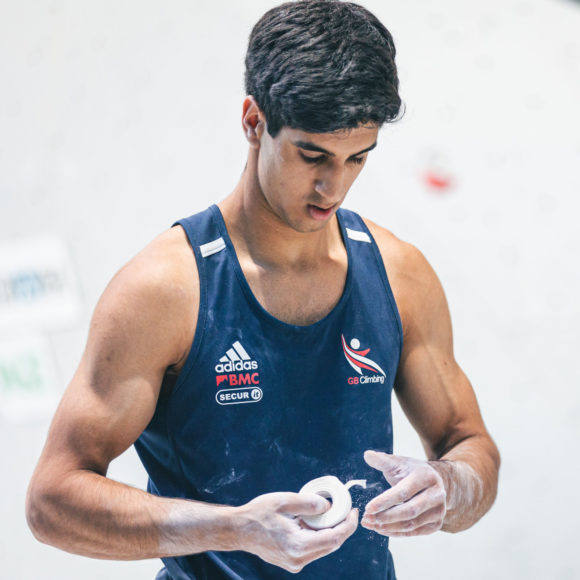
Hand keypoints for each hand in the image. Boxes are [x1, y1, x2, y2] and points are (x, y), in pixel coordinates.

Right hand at [236, 491, 357, 572]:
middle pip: (331, 545)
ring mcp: (295, 563)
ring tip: (329, 513)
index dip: (348, 525)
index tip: (353, 511)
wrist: (239, 530)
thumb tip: (329, 506)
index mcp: (299, 546)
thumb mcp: (284, 501)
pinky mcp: (292, 562)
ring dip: (329, 531)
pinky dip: (318, 536)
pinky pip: (313, 549)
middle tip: (345, 510)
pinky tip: (313, 522)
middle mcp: (299, 560)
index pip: (334, 538)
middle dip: (341, 527)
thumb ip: (309, 503)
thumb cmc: (258, 514)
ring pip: (323, 548)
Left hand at [361, 450, 446, 536]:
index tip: (368, 508)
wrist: (433, 481)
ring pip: (412, 524)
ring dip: (389, 527)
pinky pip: (415, 532)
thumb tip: (367, 455)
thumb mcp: (399, 462)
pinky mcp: (437, 523)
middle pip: (409, 511)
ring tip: (371, 524)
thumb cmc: (411, 471)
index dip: (385, 501)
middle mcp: (436, 494)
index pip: (403, 492)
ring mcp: (439, 510)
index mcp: (426, 476)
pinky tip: (382, 529)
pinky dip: (397, 533)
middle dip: (385, 517)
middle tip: (367, 519)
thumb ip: (382, 460)